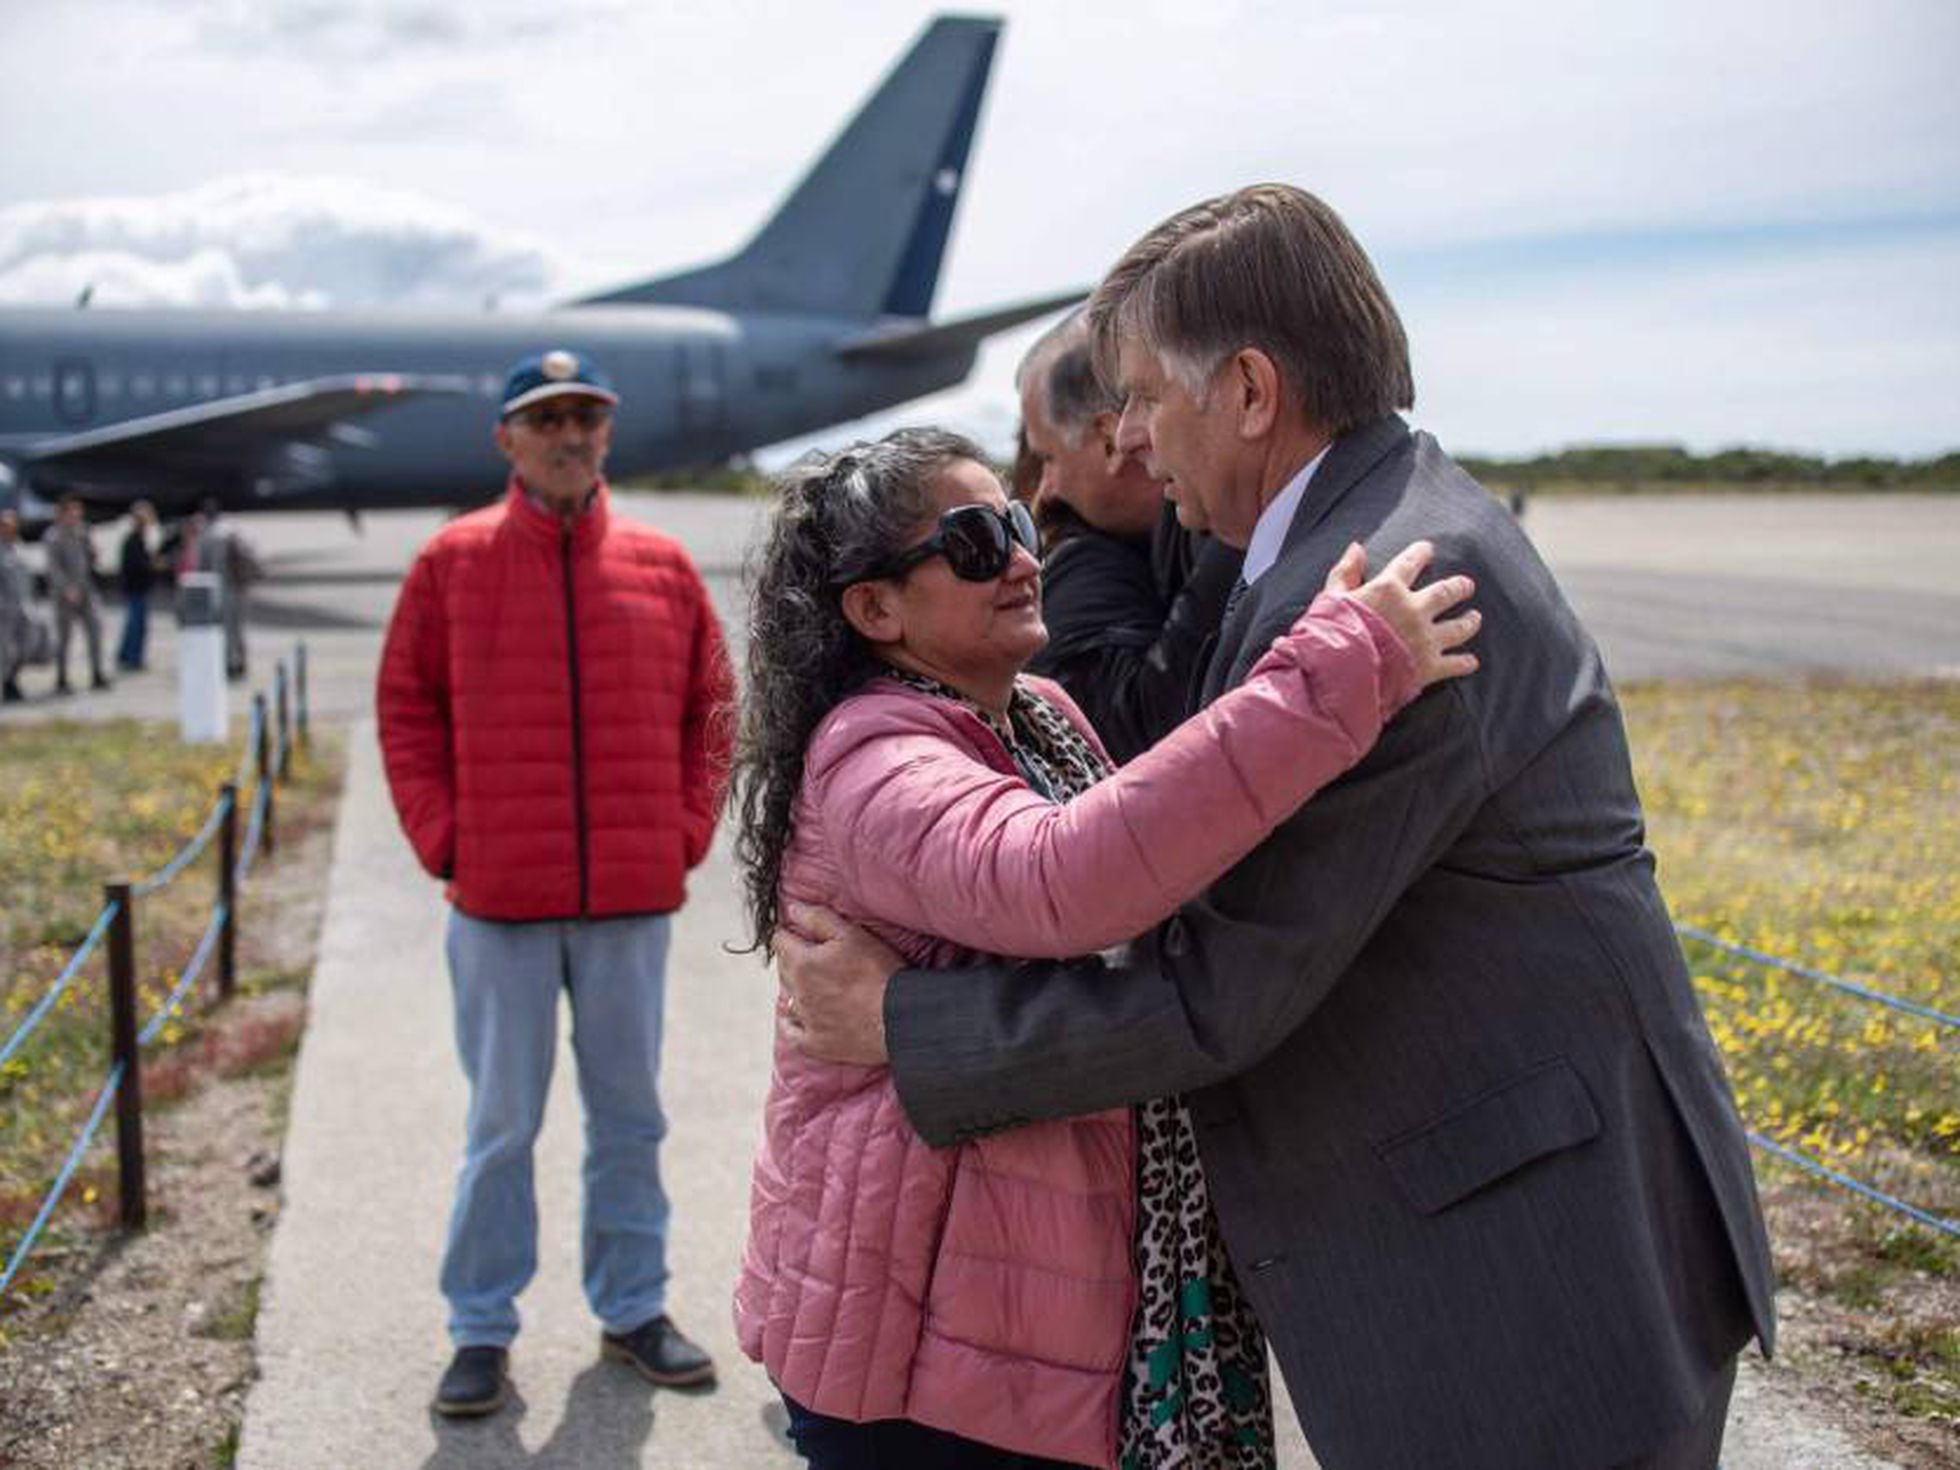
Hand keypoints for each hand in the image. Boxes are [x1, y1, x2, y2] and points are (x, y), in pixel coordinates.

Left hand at [773, 903, 900, 1064]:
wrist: (898, 1018)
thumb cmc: (878, 973)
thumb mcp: (851, 934)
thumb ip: (818, 918)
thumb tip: (792, 909)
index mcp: (803, 963)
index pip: (781, 941)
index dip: (790, 933)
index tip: (797, 933)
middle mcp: (798, 992)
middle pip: (783, 969)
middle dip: (793, 958)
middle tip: (810, 954)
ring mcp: (806, 1019)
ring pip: (787, 999)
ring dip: (795, 988)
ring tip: (811, 982)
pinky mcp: (815, 1043)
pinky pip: (792, 1032)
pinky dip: (791, 1022)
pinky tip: (796, 1016)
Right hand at [1335, 540, 1479, 689]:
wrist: (1338, 676)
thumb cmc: (1329, 635)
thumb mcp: (1330, 598)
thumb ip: (1345, 572)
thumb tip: (1357, 547)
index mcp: (1388, 590)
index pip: (1409, 563)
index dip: (1420, 553)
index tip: (1428, 549)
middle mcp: (1413, 610)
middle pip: (1446, 592)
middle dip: (1459, 587)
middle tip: (1467, 585)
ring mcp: (1425, 639)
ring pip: (1459, 626)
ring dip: (1470, 621)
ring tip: (1475, 617)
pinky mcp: (1429, 667)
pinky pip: (1455, 664)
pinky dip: (1464, 663)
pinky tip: (1472, 662)